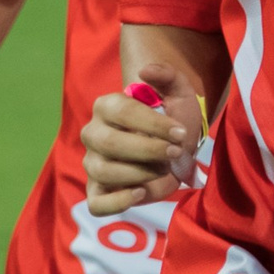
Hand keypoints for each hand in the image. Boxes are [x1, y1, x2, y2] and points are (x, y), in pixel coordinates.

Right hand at [82, 61, 201, 215]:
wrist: (177, 148)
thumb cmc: (174, 118)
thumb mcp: (179, 93)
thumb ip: (167, 76)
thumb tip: (145, 71)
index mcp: (107, 106)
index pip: (122, 112)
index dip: (152, 124)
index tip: (180, 132)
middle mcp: (93, 133)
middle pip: (109, 144)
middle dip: (148, 150)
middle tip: (175, 152)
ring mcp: (93, 163)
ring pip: (103, 172)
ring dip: (140, 173)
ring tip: (162, 169)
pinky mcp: (98, 191)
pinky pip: (96, 203)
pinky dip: (118, 202)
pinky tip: (142, 191)